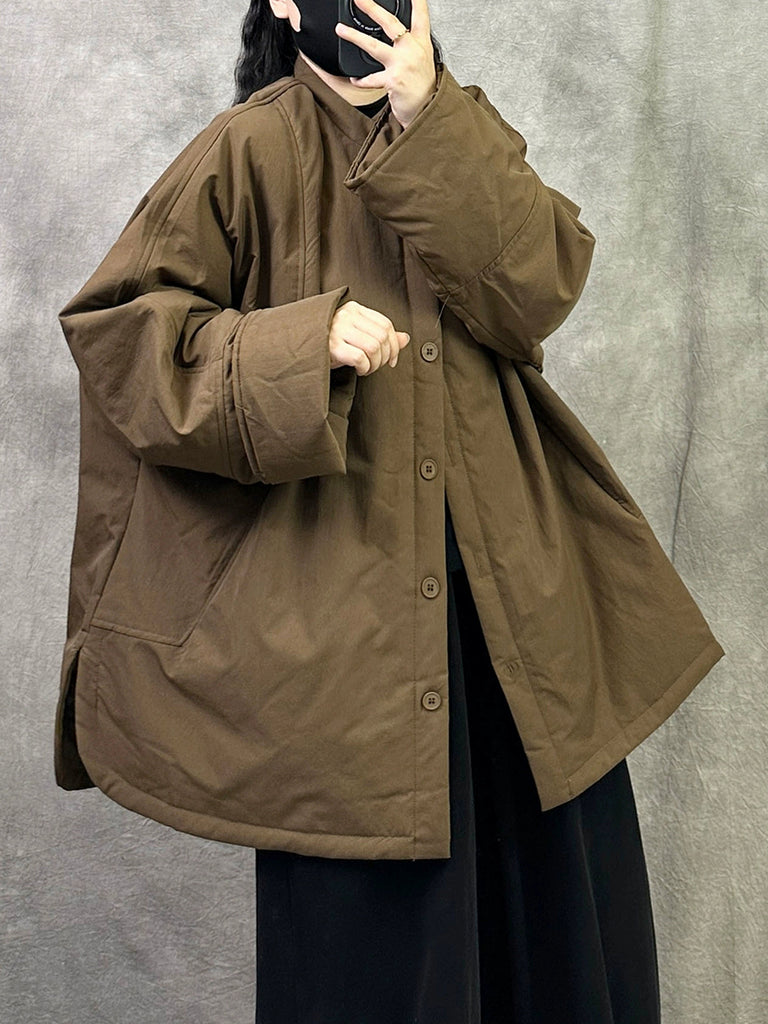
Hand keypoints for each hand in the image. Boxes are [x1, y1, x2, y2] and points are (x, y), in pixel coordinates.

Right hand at [329, 300, 410, 374]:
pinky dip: (365, 368)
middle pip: (382, 337)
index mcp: (354, 309)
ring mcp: (338, 330)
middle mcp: (347, 316)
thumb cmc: (329, 343)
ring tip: (367, 368)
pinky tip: (358, 370)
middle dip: (385, 357)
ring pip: (374, 347)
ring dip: (375, 364)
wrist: (300, 349)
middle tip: (376, 366)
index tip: (392, 360)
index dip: (394, 345)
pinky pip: (360, 358)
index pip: (386, 324)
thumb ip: (381, 335)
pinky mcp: (332, 346)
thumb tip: (405, 339)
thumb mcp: (357, 336)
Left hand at [335, 0, 436, 129]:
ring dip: (354, 36)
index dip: (416, 0)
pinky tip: (354, 80)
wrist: (428, 112)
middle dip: (372, 8)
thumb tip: (397, 39)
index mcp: (422, 44)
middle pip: (390, 23)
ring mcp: (402, 64)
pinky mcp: (393, 80)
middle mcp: (412, 50)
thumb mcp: (424, 63)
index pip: (420, 16)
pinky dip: (361, 81)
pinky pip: (371, 79)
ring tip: (340, 29)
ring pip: (373, 46)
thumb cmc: (425, 90)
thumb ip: (411, 49)